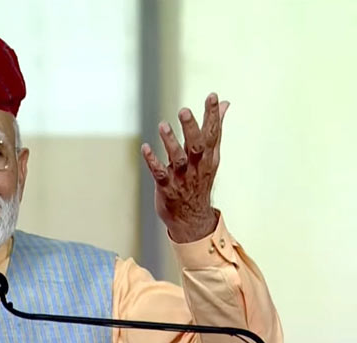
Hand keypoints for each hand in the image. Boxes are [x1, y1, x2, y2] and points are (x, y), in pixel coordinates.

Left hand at [141, 93, 228, 242]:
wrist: (192, 217)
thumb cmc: (199, 179)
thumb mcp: (211, 155)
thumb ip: (215, 128)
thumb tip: (225, 103)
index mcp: (209, 157)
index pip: (213, 133)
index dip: (213, 115)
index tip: (213, 96)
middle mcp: (197, 166)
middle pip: (197, 145)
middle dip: (191, 128)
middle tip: (184, 110)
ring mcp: (182, 177)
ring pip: (177, 158)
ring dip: (169, 142)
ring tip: (163, 125)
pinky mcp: (166, 186)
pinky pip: (159, 172)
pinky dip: (152, 160)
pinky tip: (145, 148)